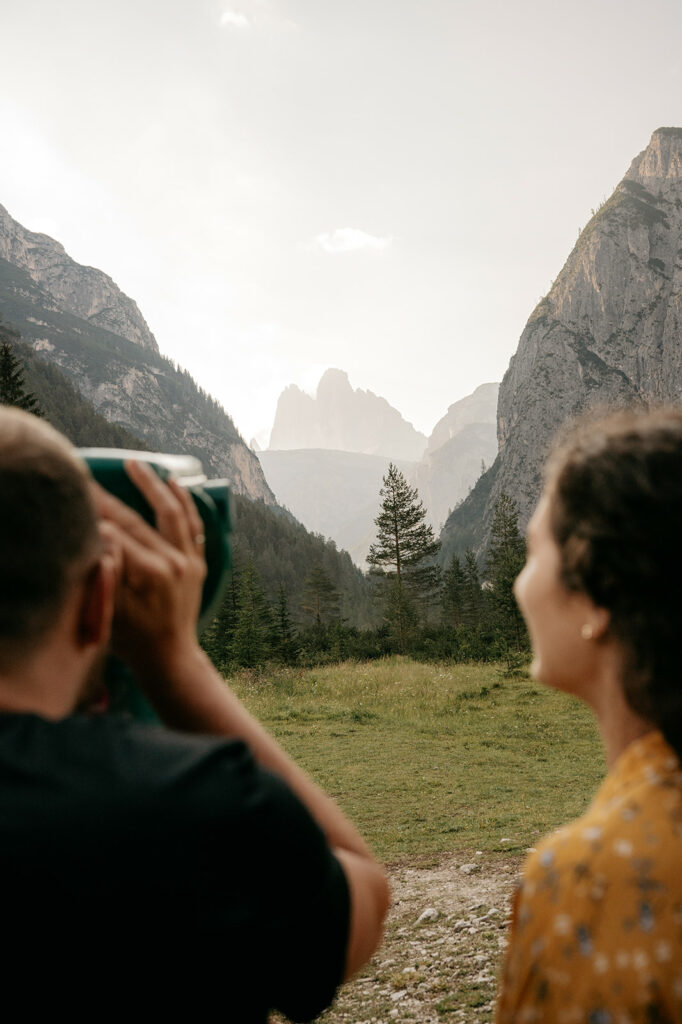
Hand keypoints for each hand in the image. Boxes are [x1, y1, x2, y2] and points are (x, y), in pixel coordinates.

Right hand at [93, 461, 206, 674]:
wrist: (170, 658)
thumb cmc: (135, 640)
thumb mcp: (112, 608)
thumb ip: (109, 569)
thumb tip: (102, 533)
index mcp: (152, 573)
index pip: (117, 532)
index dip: (95, 512)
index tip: (79, 493)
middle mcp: (175, 562)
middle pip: (137, 520)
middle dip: (111, 497)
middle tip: (90, 478)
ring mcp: (190, 562)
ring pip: (172, 513)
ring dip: (154, 486)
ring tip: (137, 464)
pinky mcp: (198, 564)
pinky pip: (194, 526)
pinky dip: (186, 504)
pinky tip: (175, 484)